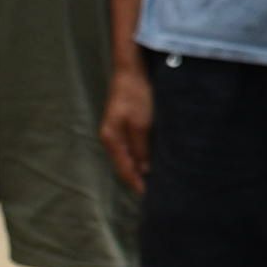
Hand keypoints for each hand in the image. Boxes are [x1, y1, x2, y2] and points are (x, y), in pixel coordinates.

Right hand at [102, 58, 156, 194]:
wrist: (132, 70)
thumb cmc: (136, 95)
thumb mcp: (141, 124)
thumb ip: (141, 148)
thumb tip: (144, 169)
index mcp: (112, 140)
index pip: (124, 169)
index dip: (136, 183)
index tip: (149, 197)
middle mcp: (111, 137)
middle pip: (124, 164)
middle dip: (138, 178)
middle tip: (155, 192)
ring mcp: (117, 129)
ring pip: (129, 155)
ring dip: (141, 166)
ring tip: (155, 179)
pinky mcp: (126, 122)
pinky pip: (133, 145)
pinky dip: (142, 154)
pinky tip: (153, 157)